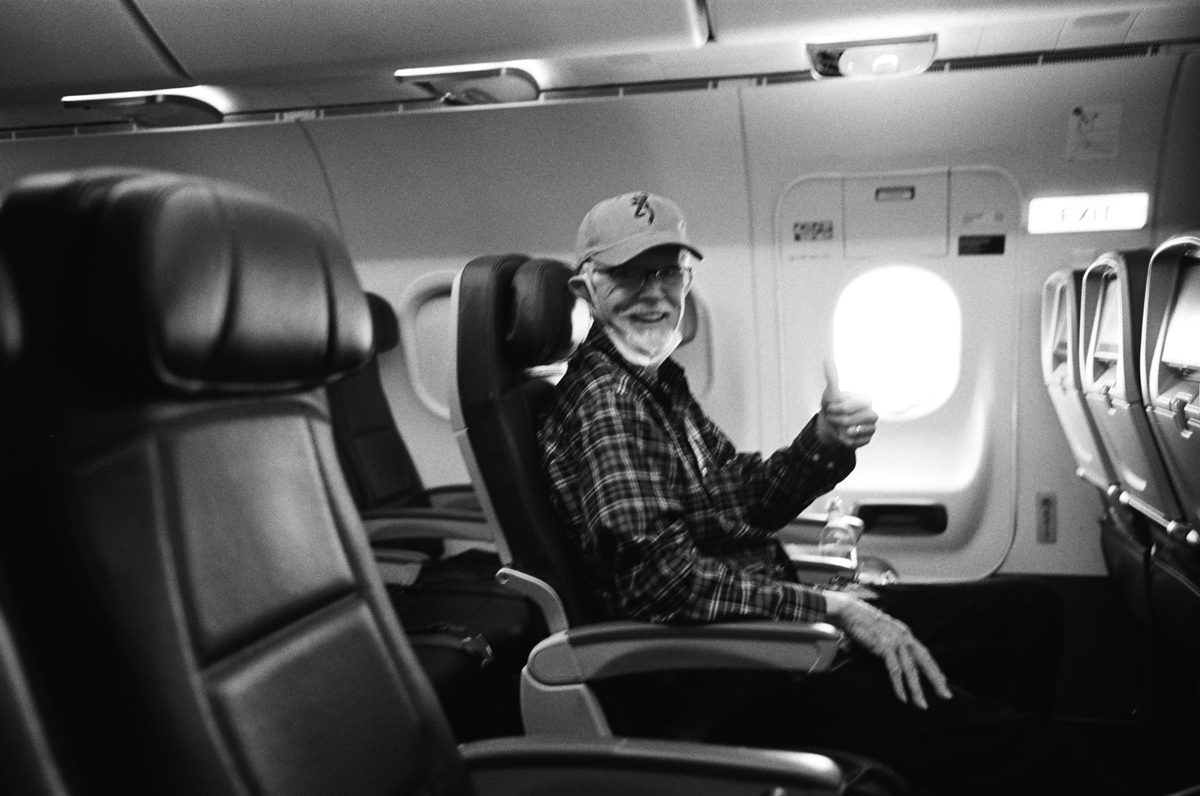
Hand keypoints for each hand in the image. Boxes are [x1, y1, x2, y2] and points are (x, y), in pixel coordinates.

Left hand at [816, 358, 877, 449]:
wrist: (829, 424)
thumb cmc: (833, 405)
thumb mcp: (831, 392)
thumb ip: (832, 377)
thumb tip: (827, 358)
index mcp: (865, 400)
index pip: (859, 404)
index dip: (842, 407)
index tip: (830, 408)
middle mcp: (871, 413)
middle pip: (864, 418)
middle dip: (842, 419)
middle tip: (831, 418)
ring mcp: (871, 426)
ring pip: (864, 430)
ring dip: (845, 430)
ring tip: (837, 427)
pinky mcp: (867, 438)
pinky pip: (860, 442)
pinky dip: (848, 440)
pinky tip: (841, 435)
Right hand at [824, 590, 952, 709]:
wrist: (851, 612)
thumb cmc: (864, 623)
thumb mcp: (884, 632)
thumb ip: (893, 643)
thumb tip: (897, 656)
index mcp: (906, 634)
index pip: (925, 654)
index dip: (935, 669)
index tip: (943, 683)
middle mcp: (905, 637)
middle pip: (925, 662)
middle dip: (937, 680)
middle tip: (946, 696)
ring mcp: (895, 642)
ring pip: (911, 670)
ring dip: (917, 689)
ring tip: (922, 705)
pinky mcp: (884, 647)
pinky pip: (894, 670)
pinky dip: (899, 685)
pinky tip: (903, 697)